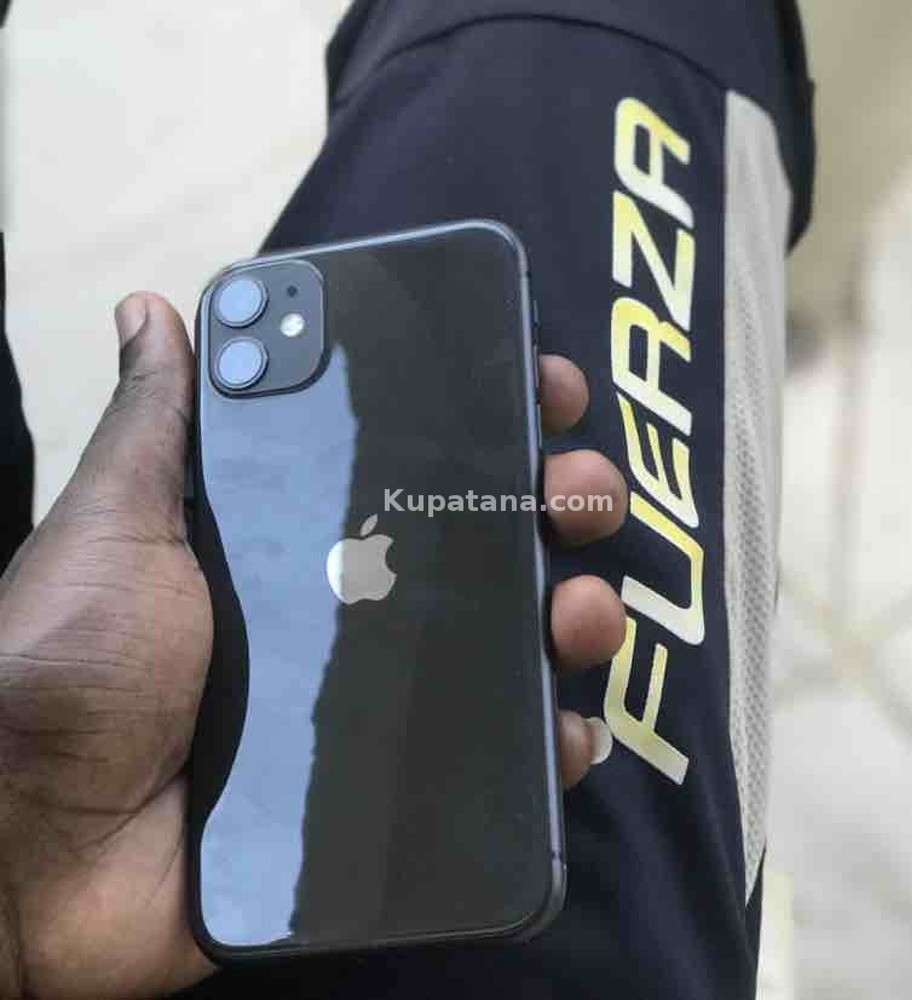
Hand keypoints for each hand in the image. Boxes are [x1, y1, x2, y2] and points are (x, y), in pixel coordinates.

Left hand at [0, 293, 625, 998]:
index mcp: (312, 539)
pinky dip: (550, 746)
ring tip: (582, 610)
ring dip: (577, 615)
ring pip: (515, 648)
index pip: (425, 465)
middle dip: (559, 505)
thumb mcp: (120, 523)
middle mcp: (363, 612)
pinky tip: (567, 729)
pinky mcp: (397, 793)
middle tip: (579, 494)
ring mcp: (388, 704)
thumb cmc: (73, 662)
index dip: (492, 422)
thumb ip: (159, 425)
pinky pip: (499, 764)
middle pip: (493, 548)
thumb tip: (147, 305)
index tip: (542, 390)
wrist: (37, 845)